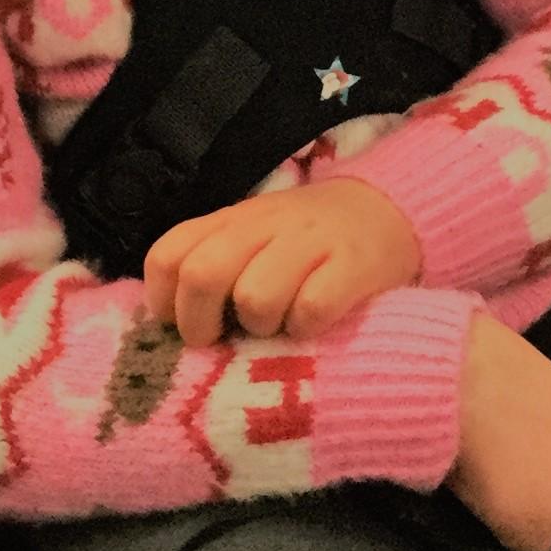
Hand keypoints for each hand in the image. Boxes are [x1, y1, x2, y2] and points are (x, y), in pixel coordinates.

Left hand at [143, 182, 420, 346]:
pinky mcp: (353, 266)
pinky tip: (314, 325)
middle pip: (202, 274)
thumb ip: (212, 268)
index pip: (167, 255)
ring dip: (261, 327)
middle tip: (222, 341)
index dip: (163, 301)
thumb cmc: (304, 242)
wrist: (387, 210)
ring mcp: (309, 243)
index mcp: (230, 221)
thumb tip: (164, 327)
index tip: (181, 326)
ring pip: (255, 297)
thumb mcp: (252, 240)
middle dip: (200, 324)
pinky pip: (311, 311)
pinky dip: (307, 329)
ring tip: (279, 326)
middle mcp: (263, 226)